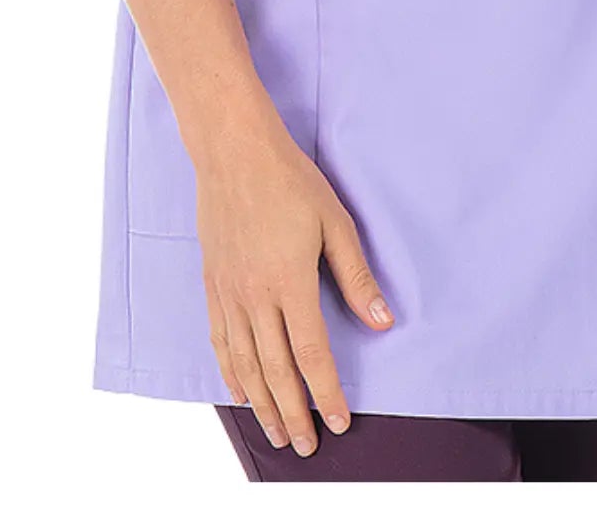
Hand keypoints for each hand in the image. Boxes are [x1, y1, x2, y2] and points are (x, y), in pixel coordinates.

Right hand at [195, 121, 392, 456]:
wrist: (233, 151)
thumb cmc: (290, 180)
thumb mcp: (335, 222)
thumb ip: (356, 277)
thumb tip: (383, 321)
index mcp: (290, 282)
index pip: (311, 355)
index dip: (327, 393)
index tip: (340, 421)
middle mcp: (255, 296)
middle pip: (275, 371)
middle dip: (294, 413)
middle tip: (308, 446)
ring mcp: (229, 292)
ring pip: (244, 364)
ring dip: (262, 404)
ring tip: (277, 433)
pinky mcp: (212, 284)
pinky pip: (219, 341)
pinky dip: (230, 373)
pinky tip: (240, 391)